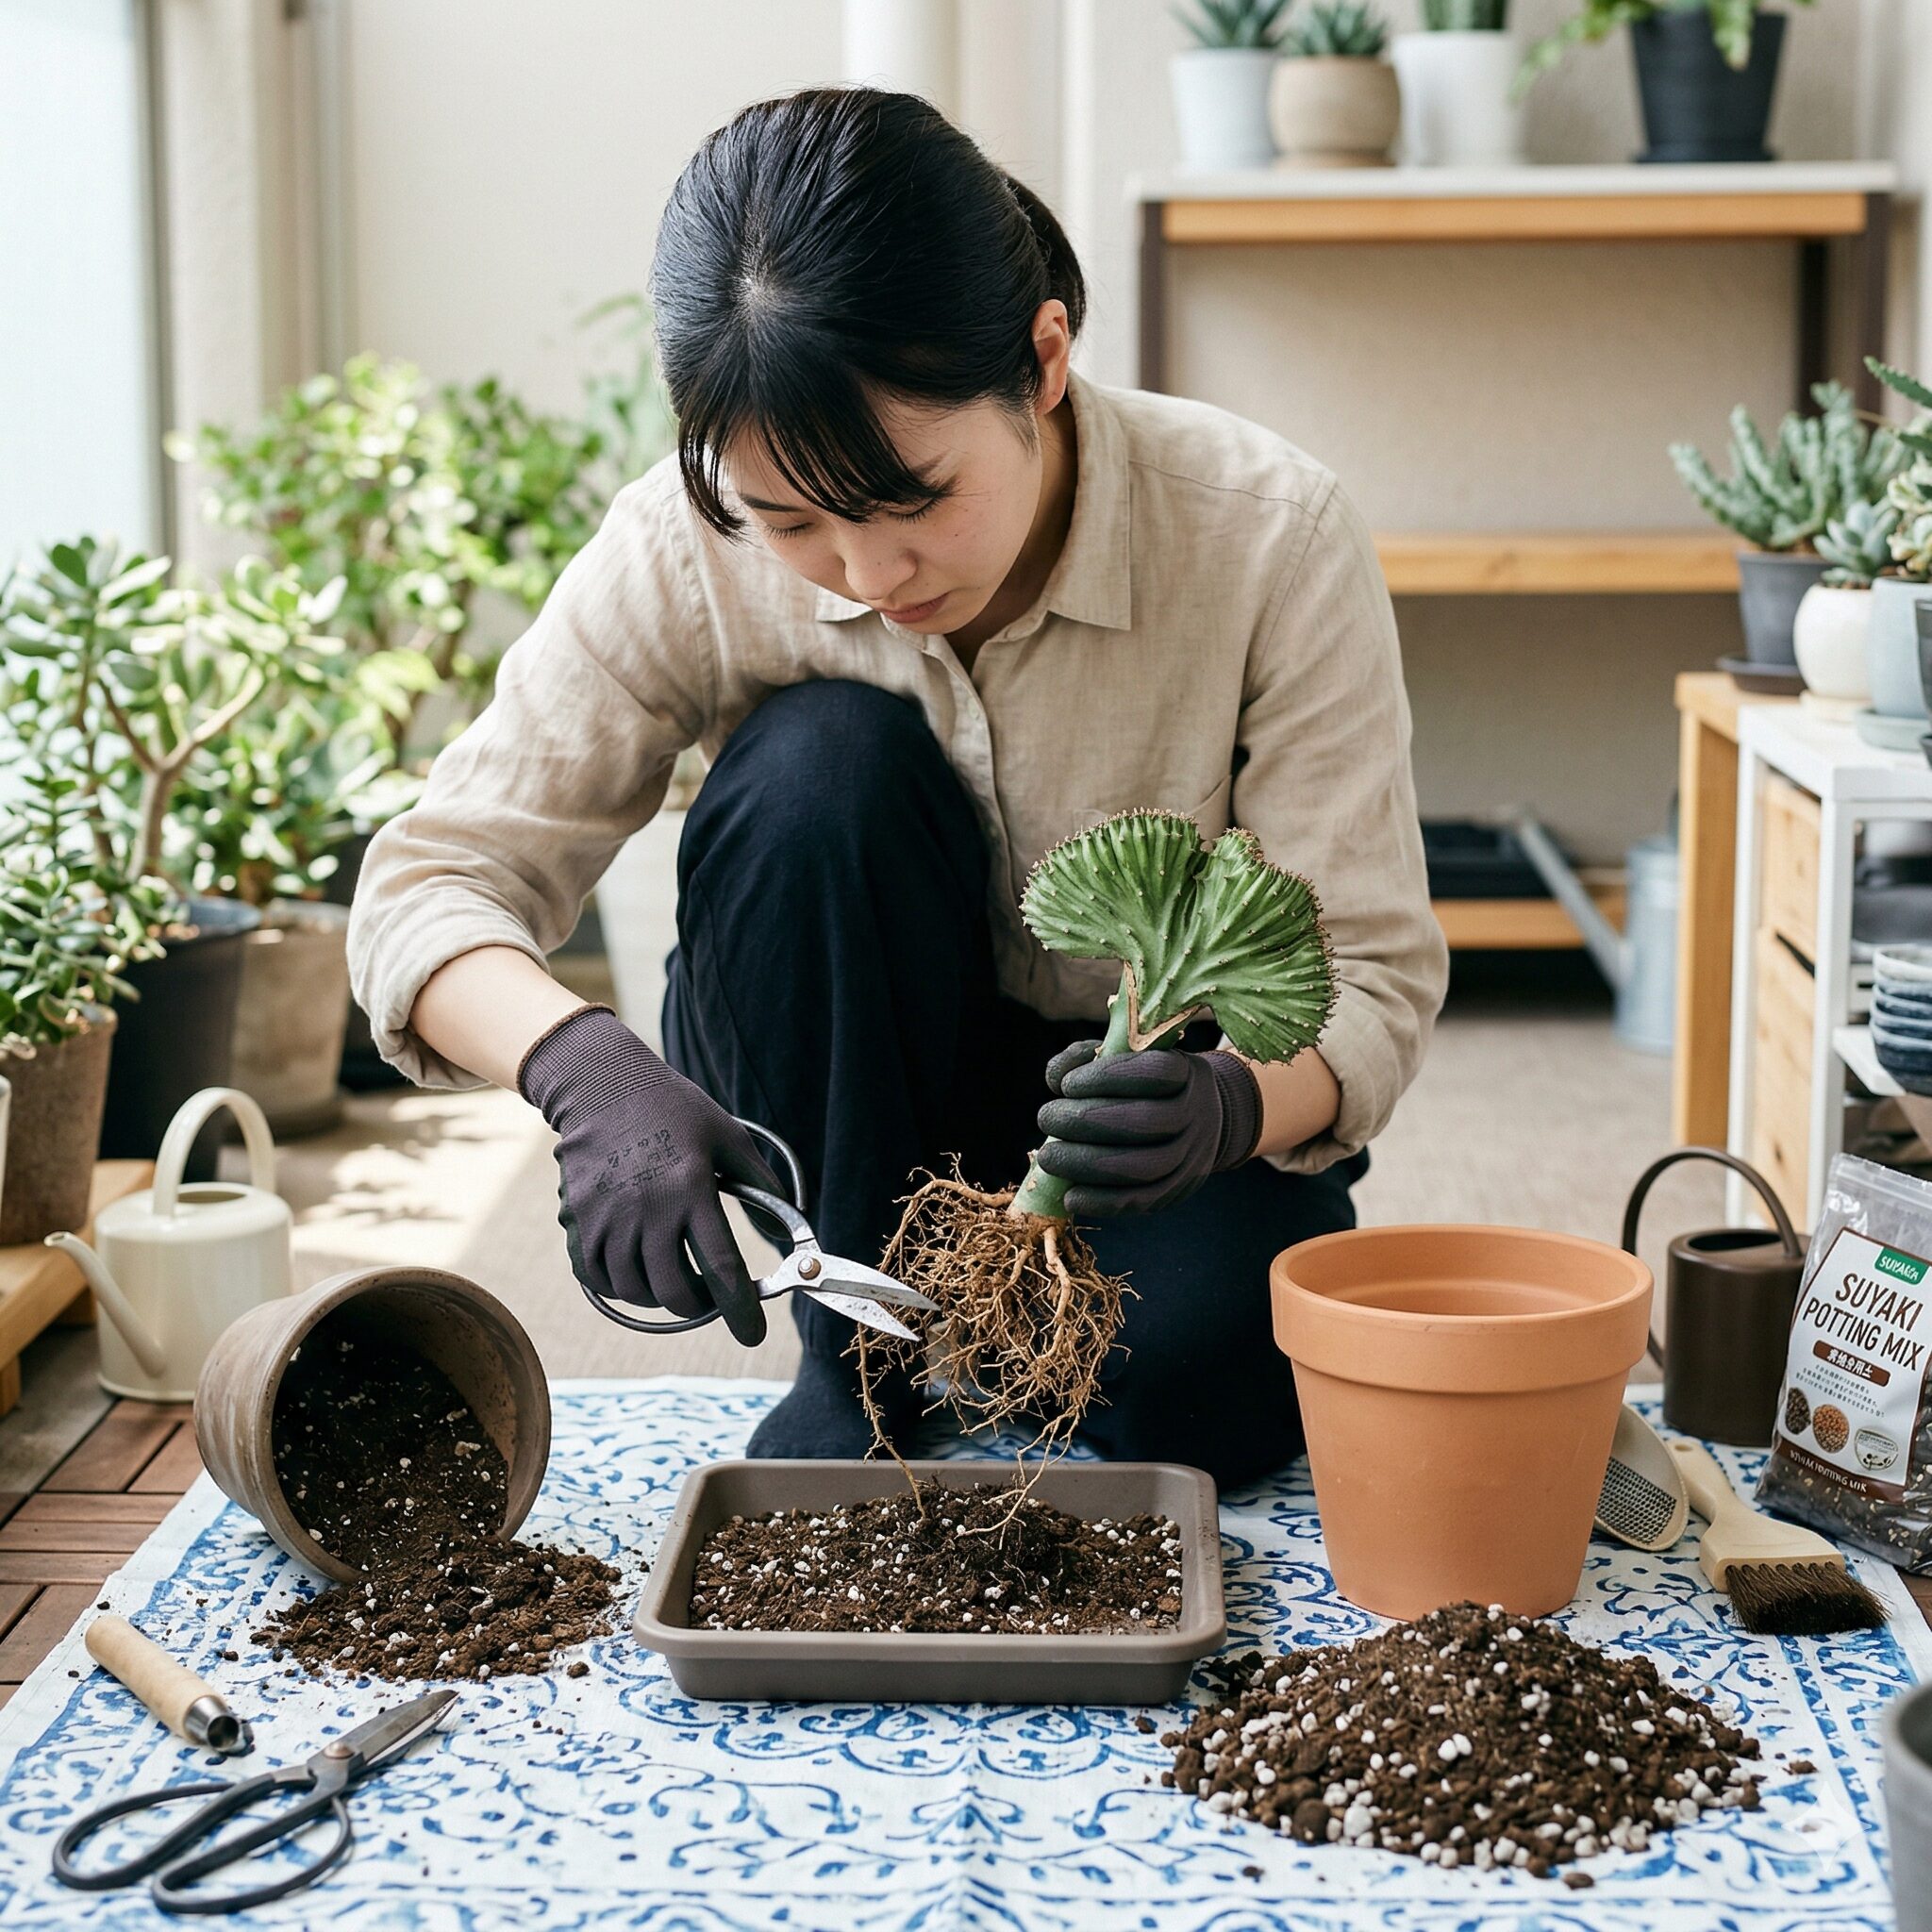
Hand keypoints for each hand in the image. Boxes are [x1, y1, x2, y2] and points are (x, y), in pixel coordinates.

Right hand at [517, 1006, 781, 1343]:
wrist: (603, 1086)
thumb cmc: (675, 1110)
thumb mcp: (729, 1137)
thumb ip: (762, 1186)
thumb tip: (788, 1232)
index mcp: (691, 1189)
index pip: (722, 1269)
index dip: (741, 1311)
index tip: (753, 1334)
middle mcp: (647, 1209)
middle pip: (675, 1293)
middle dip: (701, 1309)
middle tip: (711, 1299)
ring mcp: (607, 1217)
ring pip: (635, 1292)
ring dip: (661, 1300)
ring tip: (676, 1282)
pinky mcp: (579, 1218)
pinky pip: (596, 1277)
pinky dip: (620, 1287)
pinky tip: (637, 1273)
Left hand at [1033, 1041, 1261, 1218]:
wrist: (1202, 1122)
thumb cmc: (1147, 1085)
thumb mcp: (1127, 1058)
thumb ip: (1088, 1057)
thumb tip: (1056, 1076)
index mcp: (1186, 1074)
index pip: (1154, 1072)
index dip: (1106, 1077)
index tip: (1066, 1085)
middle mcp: (1195, 1116)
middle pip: (1145, 1122)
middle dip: (1085, 1121)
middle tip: (1046, 1118)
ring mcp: (1191, 1157)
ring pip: (1143, 1168)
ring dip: (1087, 1165)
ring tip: (1049, 1157)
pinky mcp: (1177, 1191)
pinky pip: (1141, 1202)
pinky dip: (1102, 1202)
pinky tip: (1070, 1196)